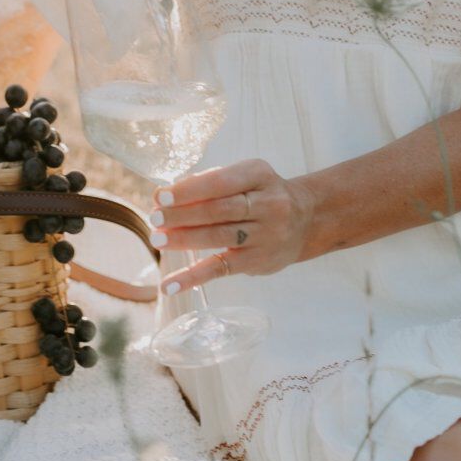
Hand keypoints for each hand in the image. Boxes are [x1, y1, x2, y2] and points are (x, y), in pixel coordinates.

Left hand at [149, 159, 312, 293]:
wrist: (306, 220)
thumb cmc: (261, 194)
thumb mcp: (245, 176)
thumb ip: (209, 182)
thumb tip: (164, 196)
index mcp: (259, 175)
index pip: (221, 182)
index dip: (190, 191)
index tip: (161, 196)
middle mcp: (268, 204)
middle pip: (219, 211)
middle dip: (182, 215)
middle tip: (154, 218)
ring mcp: (266, 235)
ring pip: (219, 238)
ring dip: (184, 240)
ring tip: (158, 240)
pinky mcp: (258, 262)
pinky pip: (222, 269)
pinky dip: (194, 277)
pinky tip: (170, 285)